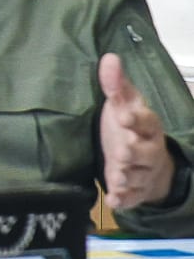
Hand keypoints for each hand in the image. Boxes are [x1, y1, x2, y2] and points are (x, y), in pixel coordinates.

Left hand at [99, 52, 174, 209]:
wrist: (148, 163)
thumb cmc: (131, 128)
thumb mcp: (124, 105)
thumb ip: (116, 85)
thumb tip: (109, 58)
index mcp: (148, 127)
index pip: (147, 121)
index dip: (136, 118)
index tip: (122, 115)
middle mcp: (149, 150)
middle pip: (144, 152)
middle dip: (133, 152)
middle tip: (121, 151)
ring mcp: (143, 172)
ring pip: (138, 176)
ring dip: (127, 177)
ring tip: (117, 175)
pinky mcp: (135, 191)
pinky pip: (132, 198)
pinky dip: (124, 200)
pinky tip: (114, 201)